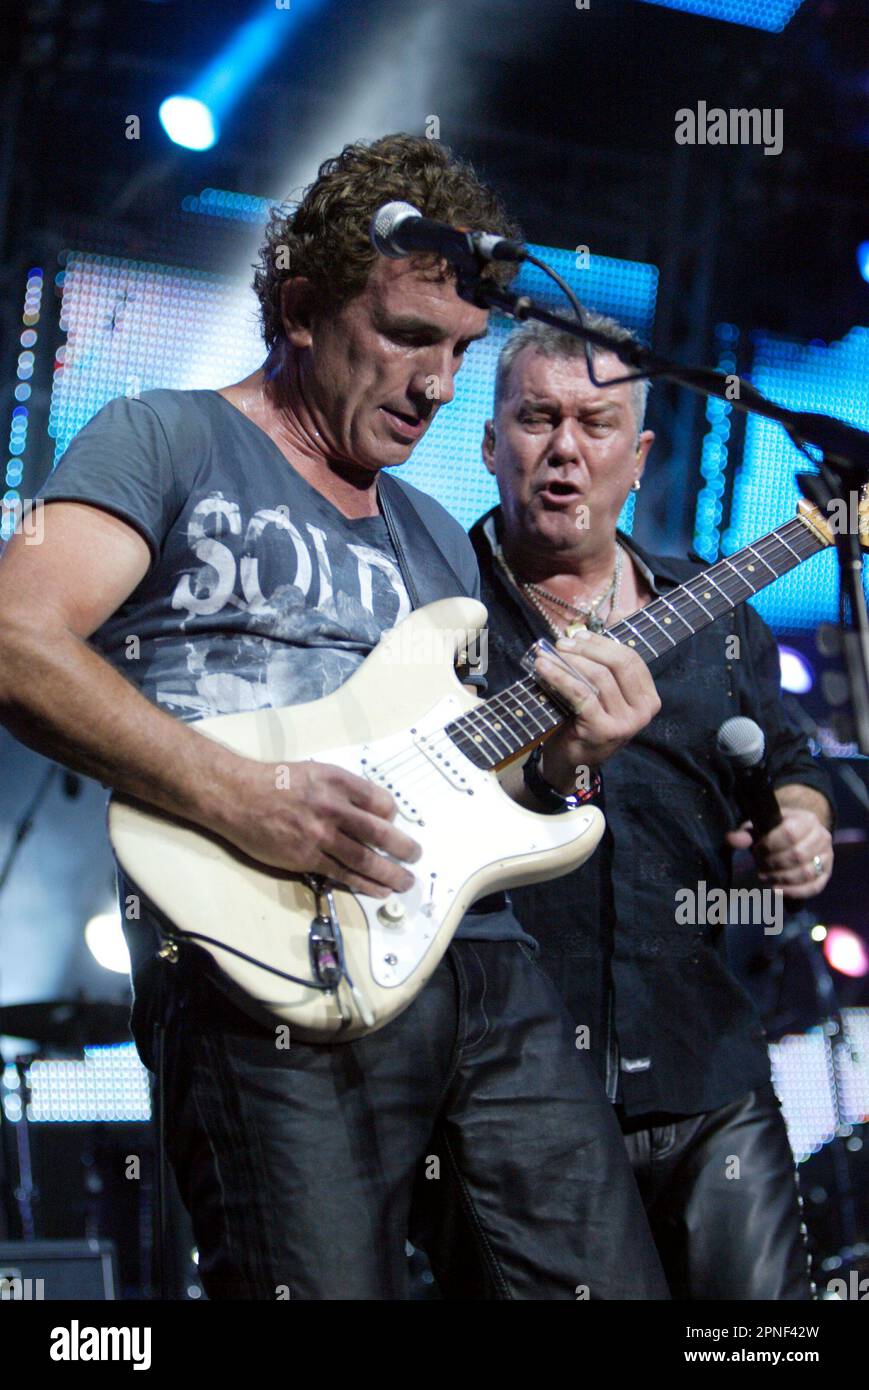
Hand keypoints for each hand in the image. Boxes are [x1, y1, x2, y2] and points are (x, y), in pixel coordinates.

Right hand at [218, 758, 420, 897]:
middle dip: (403, 847)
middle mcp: (333, 808)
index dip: (392, 814)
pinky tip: (378, 889)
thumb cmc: (274, 782)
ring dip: (389, 872)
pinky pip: (342, 873)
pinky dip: (364, 884)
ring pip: (364, 858)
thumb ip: (342, 788)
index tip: (394, 822)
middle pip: (379, 832)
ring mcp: (320, 835)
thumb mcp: (314, 772)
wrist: (238, 796)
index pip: (380, 801)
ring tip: (404, 881)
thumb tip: (370, 809)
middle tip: (415, 855)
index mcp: (338, 781)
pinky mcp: (306, 857)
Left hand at [534, 630, 660, 792]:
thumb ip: (606, 663)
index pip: (632, 659)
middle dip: (588, 648)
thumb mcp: (602, 694)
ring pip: (598, 677)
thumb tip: (604, 620)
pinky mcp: (603, 729)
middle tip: (563, 643)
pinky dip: (560, 676)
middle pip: (619, 664)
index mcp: (648, 699)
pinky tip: (543, 667)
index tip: (580, 634)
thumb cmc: (585, 724)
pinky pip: (581, 693)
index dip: (604, 643)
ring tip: (548, 654)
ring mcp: (626, 722)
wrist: (571, 764)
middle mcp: (643, 711)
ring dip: (569, 661)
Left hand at [725, 807, 832, 898]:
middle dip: (774, 864)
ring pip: (806, 873)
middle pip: (798, 855)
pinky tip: (777, 890)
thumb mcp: (760, 826)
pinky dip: (794, 892)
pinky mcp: (826, 874)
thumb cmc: (775, 831)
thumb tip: (731, 840)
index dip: (770, 845)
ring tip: (766, 877)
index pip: (790, 833)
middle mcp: (822, 836)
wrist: (798, 836)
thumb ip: (745, 833)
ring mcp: (827, 856)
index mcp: (806, 819)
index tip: (757, 851)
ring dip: (781, 878)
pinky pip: (814, 887)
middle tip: (759, 867)